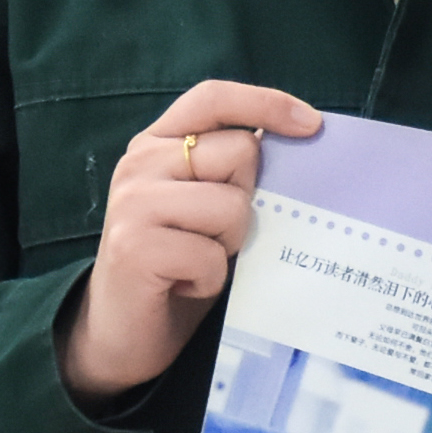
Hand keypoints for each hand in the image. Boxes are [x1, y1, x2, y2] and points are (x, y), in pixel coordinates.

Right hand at [60, 81, 321, 400]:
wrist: (119, 334)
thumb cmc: (177, 265)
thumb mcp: (205, 206)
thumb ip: (231, 170)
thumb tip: (299, 141)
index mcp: (157, 143)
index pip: (213, 98)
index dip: (265, 102)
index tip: (313, 125)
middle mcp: (139, 163)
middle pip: (240, 151)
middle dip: (249, 197)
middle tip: (218, 234)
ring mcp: (133, 203)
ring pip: (231, 204)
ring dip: (230, 243)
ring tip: (198, 260)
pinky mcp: (133, 247)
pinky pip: (210, 255)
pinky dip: (210, 279)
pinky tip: (185, 285)